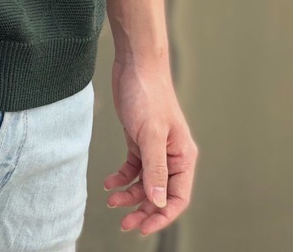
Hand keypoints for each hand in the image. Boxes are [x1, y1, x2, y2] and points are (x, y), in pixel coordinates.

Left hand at [103, 57, 197, 235]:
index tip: (143, 227)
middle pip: (160, 194)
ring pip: (145, 183)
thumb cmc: (147, 93)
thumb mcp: (150, 133)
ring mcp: (155, 148)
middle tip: (125, 224)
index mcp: (183, 156)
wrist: (135, 64)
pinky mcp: (139, 139)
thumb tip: (158, 201)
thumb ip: (155, 168)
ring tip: (112, 203)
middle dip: (144, 210)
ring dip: (130, 195)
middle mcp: (172, 155)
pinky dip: (122, 177)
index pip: (177, 197)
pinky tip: (109, 183)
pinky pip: (133, 167)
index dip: (162, 216)